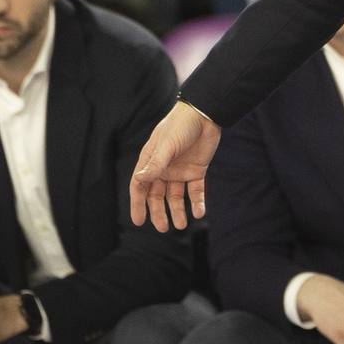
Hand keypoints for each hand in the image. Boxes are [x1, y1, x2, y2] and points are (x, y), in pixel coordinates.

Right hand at [129, 101, 219, 229]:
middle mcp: (164, 168)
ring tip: (181, 225)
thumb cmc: (180, 126)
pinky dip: (197, 202)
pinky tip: (199, 213)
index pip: (140, 186)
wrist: (205, 114)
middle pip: (157, 196)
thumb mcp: (166, 145)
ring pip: (176, 197)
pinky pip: (195, 191)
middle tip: (163, 228)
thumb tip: (139, 180)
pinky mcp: (197, 171)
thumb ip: (155, 164)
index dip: (138, 204)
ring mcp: (180, 171)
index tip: (138, 221)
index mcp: (151, 161)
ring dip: (177, 211)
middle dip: (159, 212)